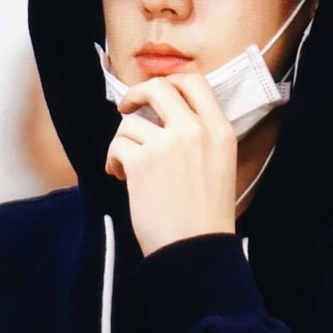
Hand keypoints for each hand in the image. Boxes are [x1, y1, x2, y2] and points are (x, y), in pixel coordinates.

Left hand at [105, 73, 236, 255]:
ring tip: (128, 164)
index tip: (156, 94)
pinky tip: (121, 176)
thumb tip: (163, 110)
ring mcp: (168, 144)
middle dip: (137, 93)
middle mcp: (196, 130)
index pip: (195, 81)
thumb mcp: (219, 162)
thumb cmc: (205, 212)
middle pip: (159, 87)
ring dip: (123, 141)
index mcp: (219, 129)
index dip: (170, 81)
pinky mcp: (142, 162)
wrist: (196, 250)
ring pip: (130, 122)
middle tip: (128, 107)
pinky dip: (113, 160)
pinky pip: (117, 145)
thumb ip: (199, 132)